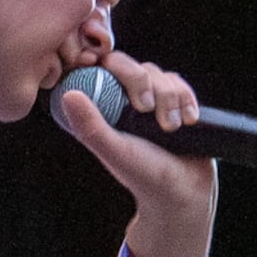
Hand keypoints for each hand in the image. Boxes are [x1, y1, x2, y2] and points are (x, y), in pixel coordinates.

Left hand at [54, 51, 217, 256]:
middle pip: (133, 66)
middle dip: (144, 84)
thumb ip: (91, 126)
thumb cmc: (144, 175)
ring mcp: (150, 100)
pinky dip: (186, 99)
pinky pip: (180, 83)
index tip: (124, 86)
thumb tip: (68, 95)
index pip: (99, 70)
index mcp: (102, 110)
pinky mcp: (174, 102)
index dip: (110, 66)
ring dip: (169, 98)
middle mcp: (123, 101)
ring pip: (159, 74)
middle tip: (147, 111)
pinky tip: (188, 120)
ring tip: (171, 128)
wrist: (183, 191)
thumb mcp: (115, 151)